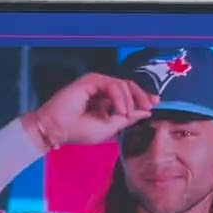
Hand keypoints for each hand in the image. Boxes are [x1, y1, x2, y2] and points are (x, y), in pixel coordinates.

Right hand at [28, 73, 157, 146]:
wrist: (56, 130)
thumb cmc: (78, 131)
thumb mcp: (109, 127)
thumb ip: (127, 118)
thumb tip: (146, 112)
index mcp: (107, 100)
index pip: (129, 94)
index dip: (143, 96)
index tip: (155, 103)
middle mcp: (102, 90)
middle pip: (129, 85)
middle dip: (142, 95)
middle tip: (150, 105)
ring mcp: (96, 83)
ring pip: (123, 85)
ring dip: (129, 101)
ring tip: (125, 114)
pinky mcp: (90, 81)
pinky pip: (112, 85)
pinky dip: (119, 98)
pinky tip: (119, 110)